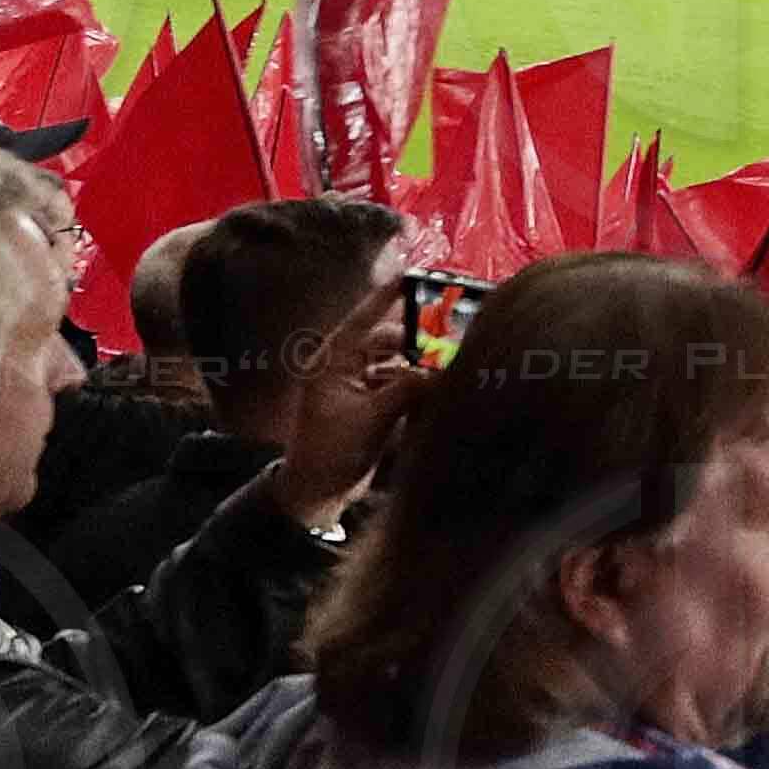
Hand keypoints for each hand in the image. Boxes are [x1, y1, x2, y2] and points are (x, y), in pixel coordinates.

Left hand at [266, 286, 430, 517]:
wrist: (316, 493)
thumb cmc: (331, 452)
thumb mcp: (371, 418)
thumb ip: (408, 389)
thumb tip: (441, 371)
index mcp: (333, 362)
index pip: (363, 319)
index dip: (387, 297)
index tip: (412, 275)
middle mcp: (345, 367)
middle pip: (387, 339)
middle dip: (418, 336)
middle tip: (452, 330)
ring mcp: (358, 386)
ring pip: (397, 362)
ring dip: (420, 362)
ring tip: (451, 359)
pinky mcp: (370, 404)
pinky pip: (399, 383)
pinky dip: (416, 383)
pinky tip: (438, 384)